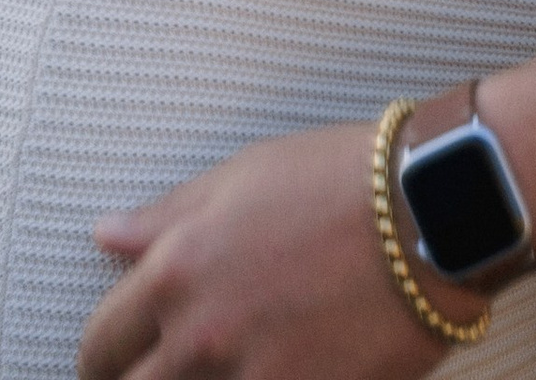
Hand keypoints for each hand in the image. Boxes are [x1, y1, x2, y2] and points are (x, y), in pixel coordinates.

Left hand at [78, 123, 446, 376]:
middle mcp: (200, 335)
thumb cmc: (342, 178)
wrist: (435, 211)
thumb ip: (168, 216)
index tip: (112, 362)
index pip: (100, 341)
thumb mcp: (246, 175)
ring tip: (224, 371)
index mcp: (176, 270)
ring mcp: (250, 378)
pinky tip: (275, 374)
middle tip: (163, 376)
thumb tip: (107, 235)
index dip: (102, 357)